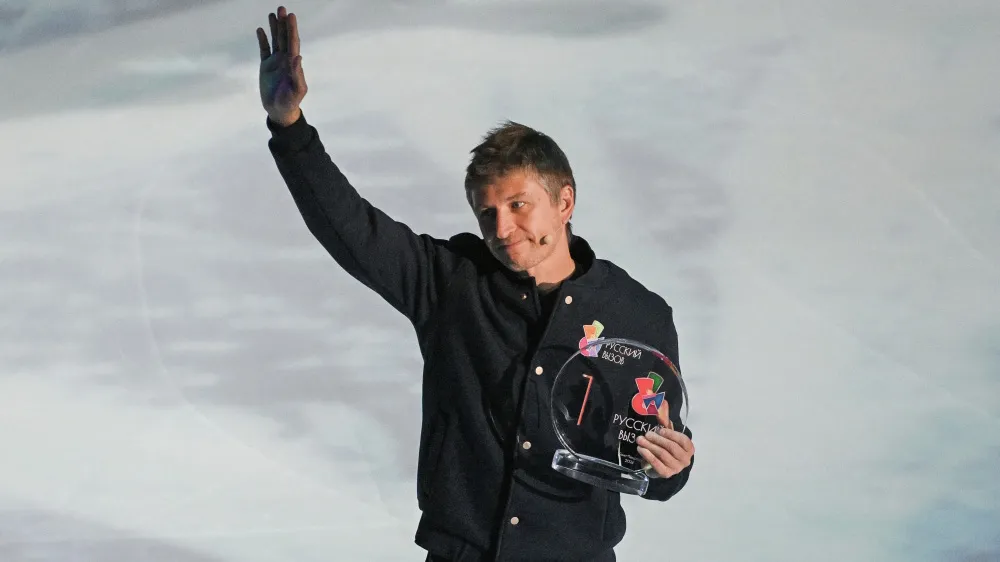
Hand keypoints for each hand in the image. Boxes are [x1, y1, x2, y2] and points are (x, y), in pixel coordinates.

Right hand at [257, 6, 307, 125]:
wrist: (279, 110)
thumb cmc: (291, 102)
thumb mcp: (297, 90)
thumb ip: (298, 74)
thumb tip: (298, 57)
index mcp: (293, 63)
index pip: (293, 42)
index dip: (292, 29)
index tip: (291, 16)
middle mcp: (285, 59)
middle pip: (285, 38)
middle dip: (283, 24)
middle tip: (282, 8)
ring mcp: (275, 62)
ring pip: (275, 41)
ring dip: (274, 28)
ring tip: (272, 14)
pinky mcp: (266, 66)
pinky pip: (264, 50)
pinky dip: (263, 40)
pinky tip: (260, 30)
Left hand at [636, 400, 694, 478]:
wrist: (663, 465)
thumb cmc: (667, 446)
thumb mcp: (667, 433)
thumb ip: (665, 419)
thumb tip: (660, 400)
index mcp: (689, 448)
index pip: (682, 440)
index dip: (670, 434)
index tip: (659, 430)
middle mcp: (686, 459)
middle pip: (671, 447)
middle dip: (657, 439)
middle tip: (646, 434)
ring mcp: (676, 468)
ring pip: (663, 455)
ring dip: (650, 446)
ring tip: (640, 440)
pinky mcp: (666, 474)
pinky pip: (656, 464)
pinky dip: (648, 455)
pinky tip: (641, 449)